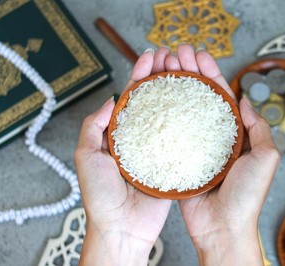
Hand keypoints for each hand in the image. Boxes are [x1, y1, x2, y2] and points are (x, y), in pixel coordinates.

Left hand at [74, 48, 173, 264]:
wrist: (121, 228)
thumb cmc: (99, 196)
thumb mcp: (86, 156)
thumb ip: (93, 126)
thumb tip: (112, 99)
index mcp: (119, 134)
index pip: (131, 97)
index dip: (140, 74)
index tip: (150, 56)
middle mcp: (140, 138)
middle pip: (153, 99)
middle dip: (162, 75)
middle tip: (173, 56)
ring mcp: (158, 149)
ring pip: (170, 114)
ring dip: (177, 90)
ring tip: (187, 69)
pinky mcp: (174, 163)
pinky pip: (182, 138)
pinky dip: (190, 119)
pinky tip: (198, 102)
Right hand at [169, 44, 280, 265]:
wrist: (223, 228)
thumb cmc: (247, 196)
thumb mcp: (266, 158)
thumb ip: (259, 127)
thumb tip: (247, 100)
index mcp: (235, 134)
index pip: (221, 96)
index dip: (210, 73)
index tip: (197, 54)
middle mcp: (213, 137)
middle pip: (199, 98)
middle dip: (188, 73)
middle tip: (175, 53)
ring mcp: (194, 148)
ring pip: (182, 111)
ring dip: (173, 88)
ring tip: (161, 67)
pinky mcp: (178, 160)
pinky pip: (169, 134)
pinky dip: (162, 116)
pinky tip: (152, 100)